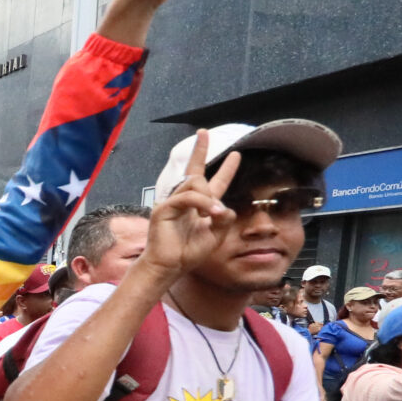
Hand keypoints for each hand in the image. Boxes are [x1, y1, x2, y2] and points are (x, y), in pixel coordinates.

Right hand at [127, 132, 238, 286]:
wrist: (170, 267)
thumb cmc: (189, 253)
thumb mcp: (216, 236)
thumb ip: (224, 219)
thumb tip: (224, 205)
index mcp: (200, 207)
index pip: (214, 182)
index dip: (226, 169)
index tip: (236, 154)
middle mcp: (186, 201)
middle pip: (195, 171)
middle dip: (200, 151)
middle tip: (203, 133)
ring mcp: (174, 202)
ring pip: (194, 182)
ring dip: (208, 197)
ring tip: (212, 214)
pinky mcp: (164, 209)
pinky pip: (187, 197)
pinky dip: (201, 204)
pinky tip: (207, 214)